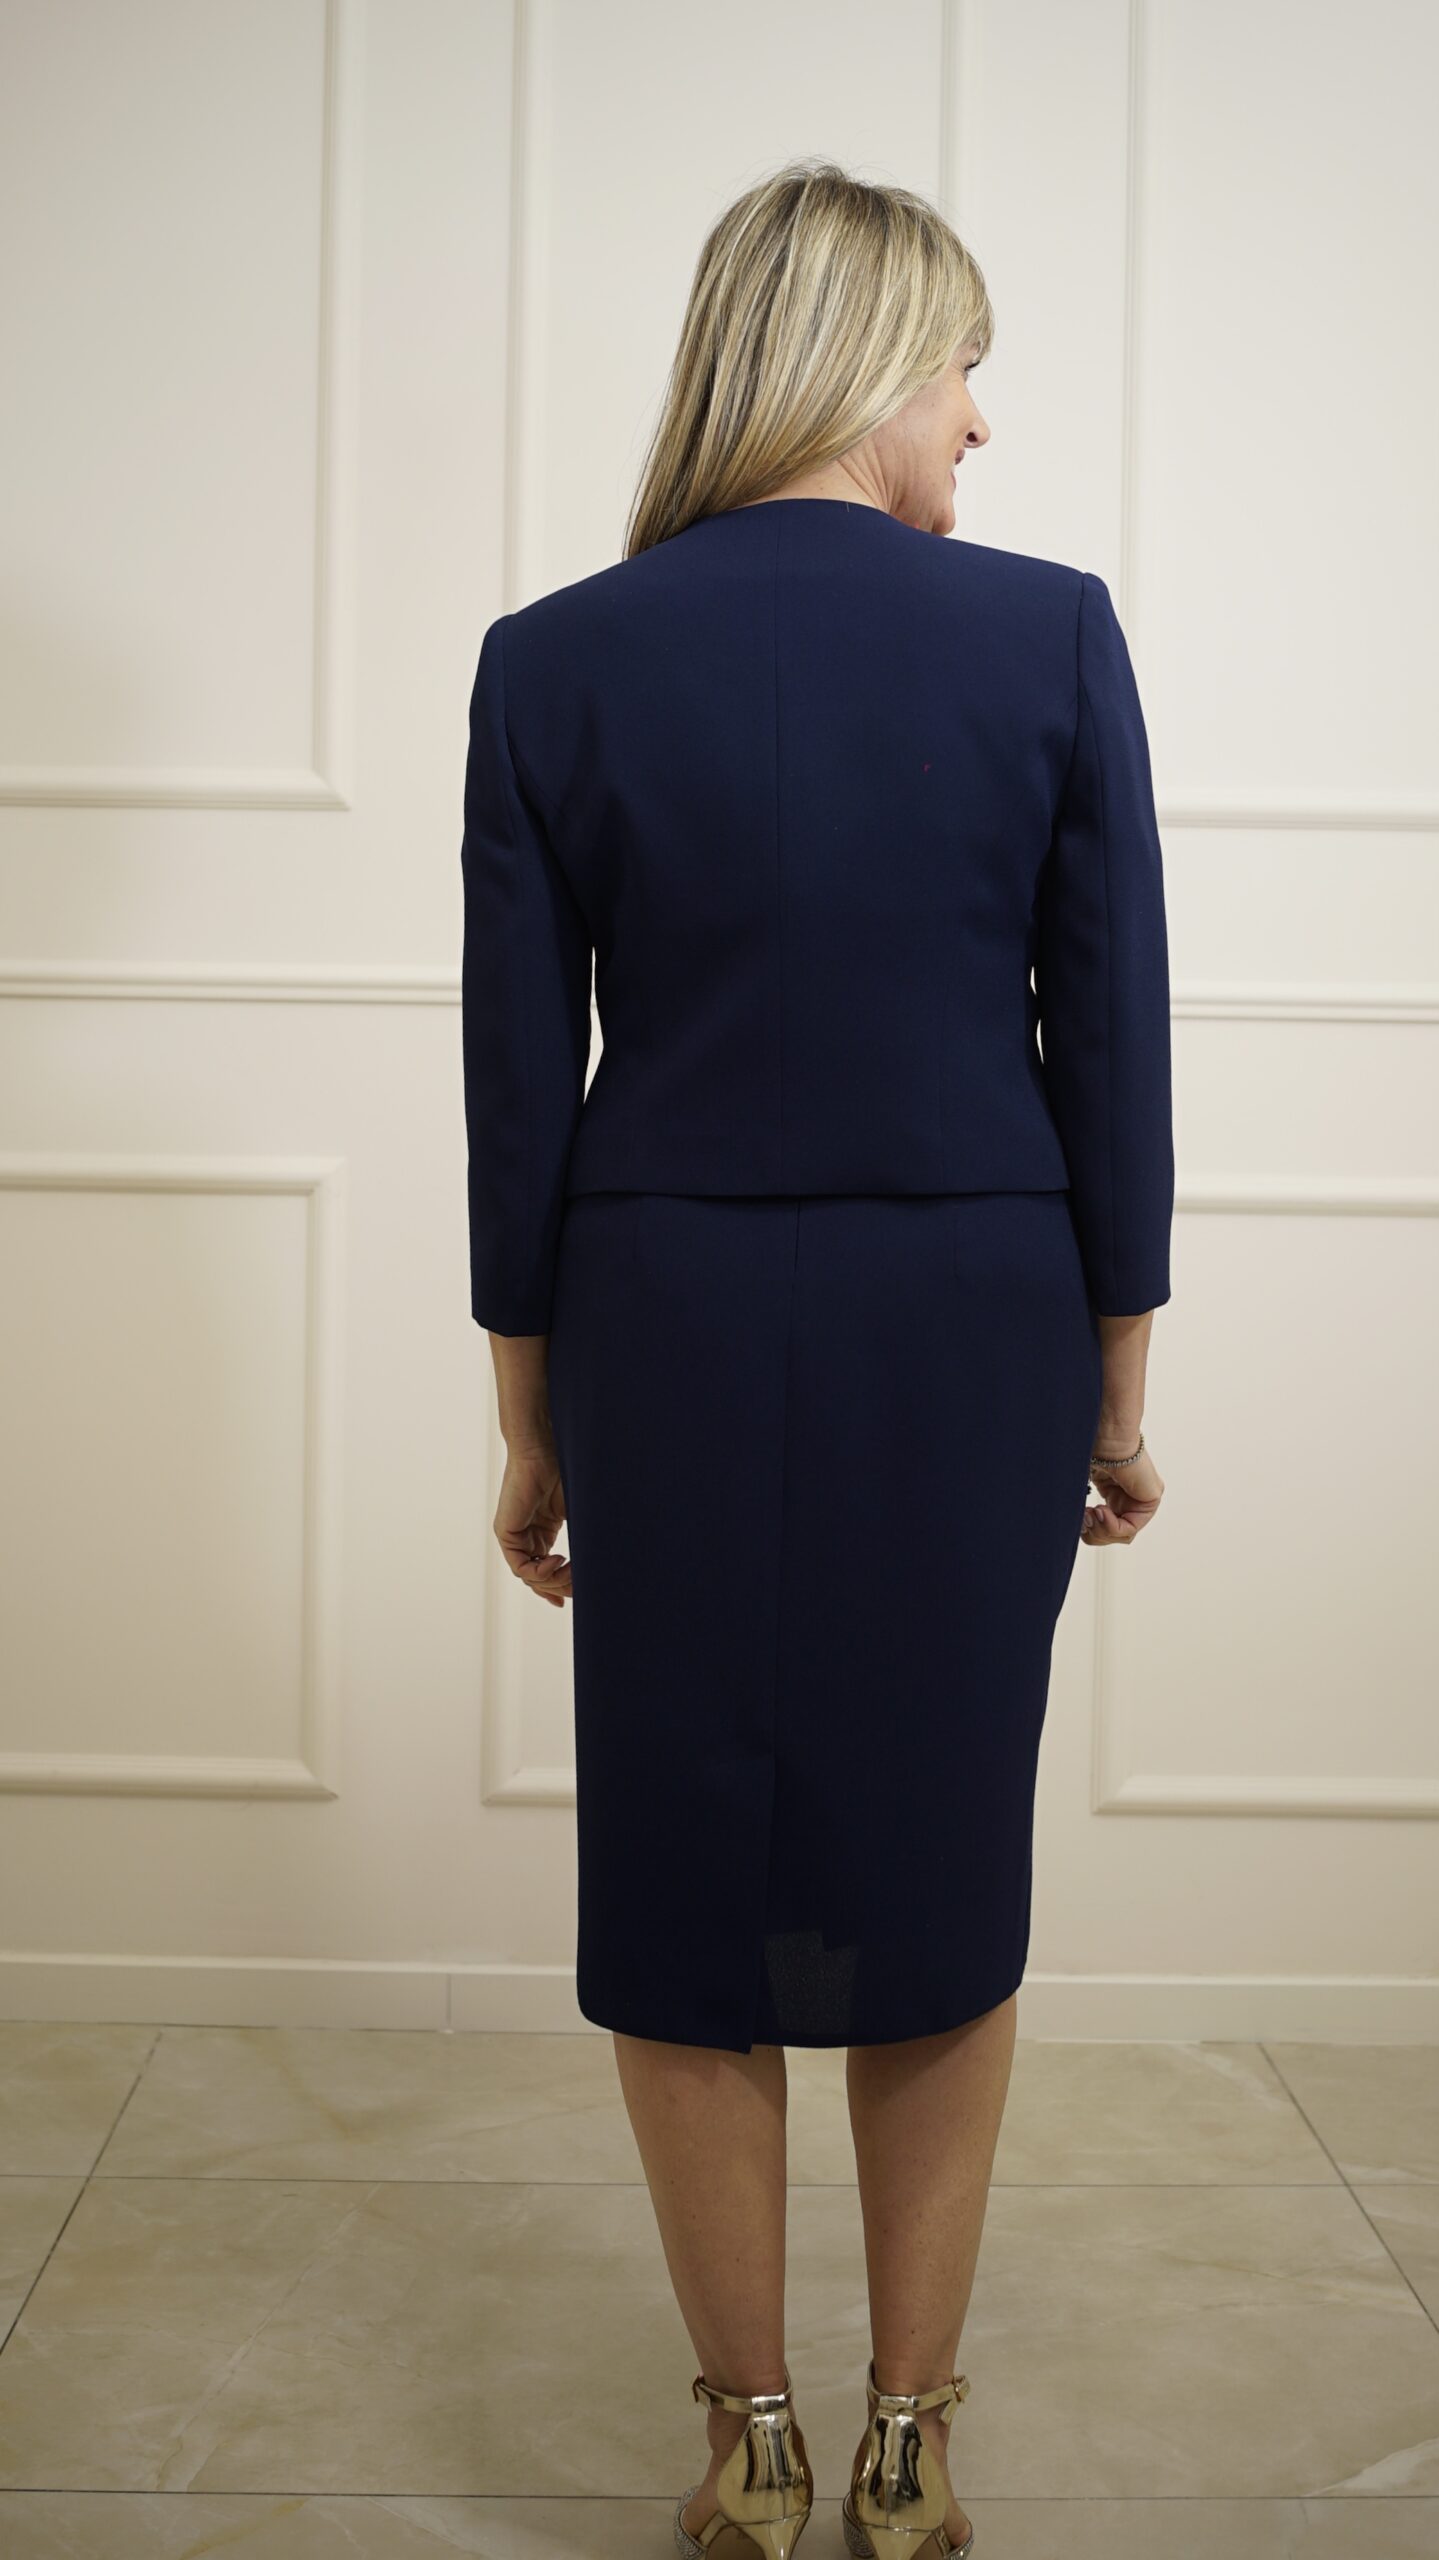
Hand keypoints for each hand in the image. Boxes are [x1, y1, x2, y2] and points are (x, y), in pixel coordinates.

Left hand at [493, 1439, 571, 1605]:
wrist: (546, 1447)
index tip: (580, 1594)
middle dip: (561, 1586)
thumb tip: (604, 1564)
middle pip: (539, 1577)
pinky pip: (519, 1566)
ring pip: (529, 1576)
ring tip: (572, 1571)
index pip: (547, 1569)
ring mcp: (515, 1535)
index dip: (562, 1585)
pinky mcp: (506, 1532)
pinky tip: (558, 1561)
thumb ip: (587, 1538)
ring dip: (553, 1579)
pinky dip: (539, 1571)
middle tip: (580, 1587)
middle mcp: (527, 1535)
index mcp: (542, 1530)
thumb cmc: (566, 1470)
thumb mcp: (580, 1512)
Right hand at [1081, 1436, 1164, 1545]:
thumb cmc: (1089, 1447)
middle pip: (1113, 1535)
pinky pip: (1130, 1528)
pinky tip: (1100, 1510)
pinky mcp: (1151, 1498)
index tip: (1078, 1517)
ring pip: (1122, 1535)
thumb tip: (1074, 1529)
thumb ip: (1079, 1508)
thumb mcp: (1079, 1484)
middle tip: (1083, 1518)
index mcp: (1115, 1492)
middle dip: (1093, 1533)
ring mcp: (1142, 1499)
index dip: (1088, 1529)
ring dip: (1101, 1530)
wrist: (1105, 1433)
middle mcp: (1131, 1497)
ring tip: (1091, 1513)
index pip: (1105, 1526)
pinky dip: (1111, 1526)